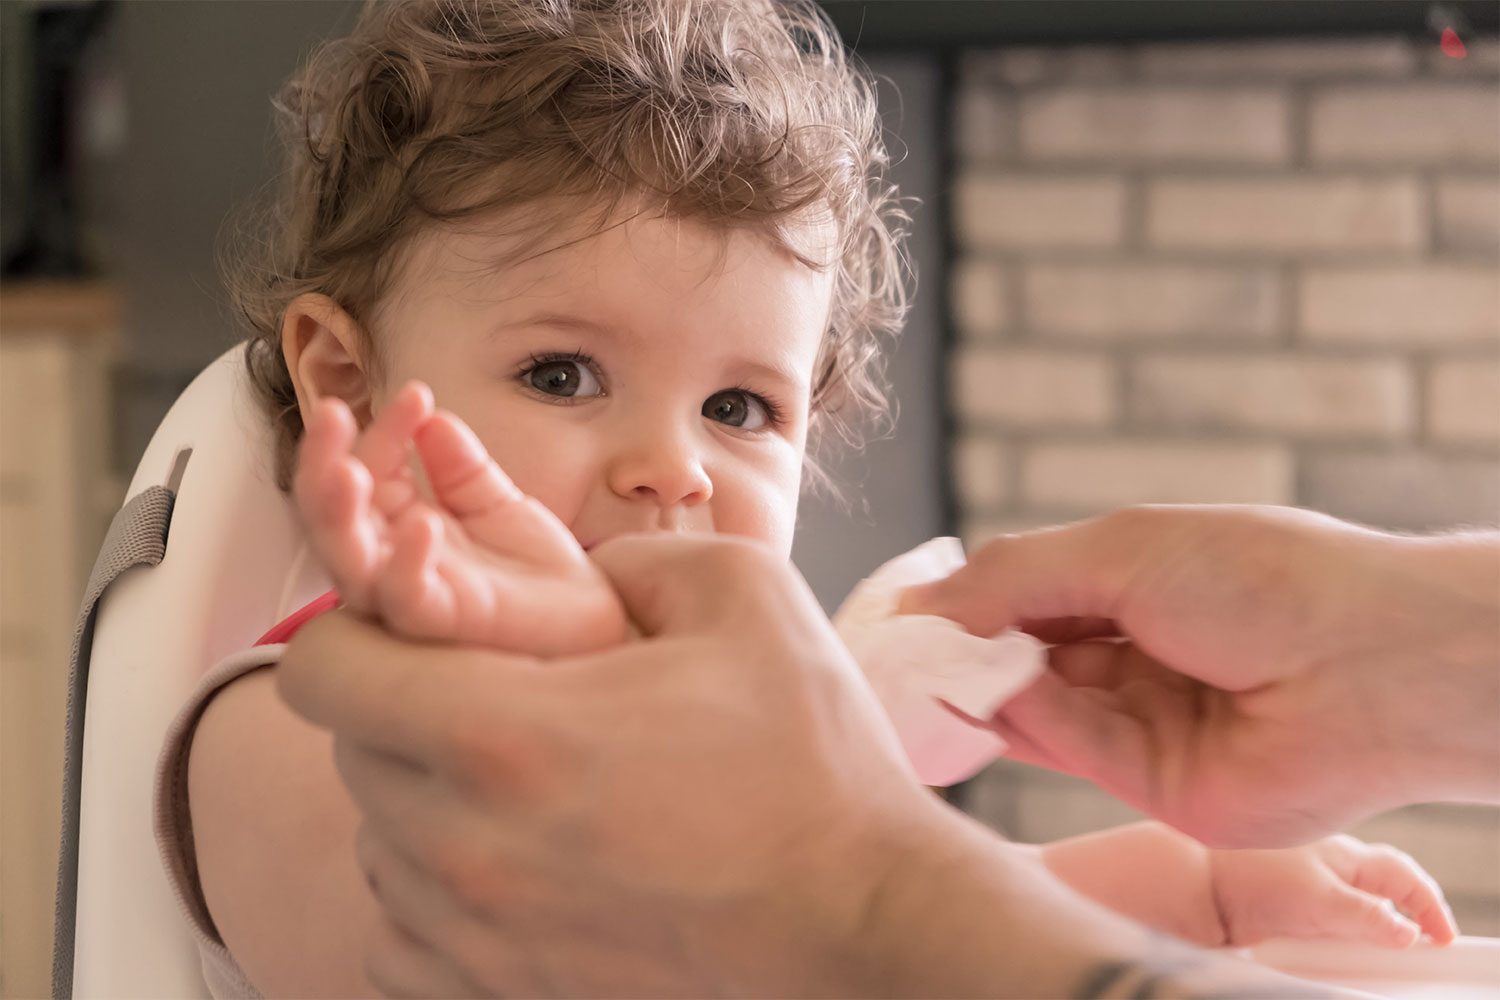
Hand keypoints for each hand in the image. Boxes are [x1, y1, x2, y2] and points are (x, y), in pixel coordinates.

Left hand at [277, 533, 1374, 998]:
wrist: (866, 919)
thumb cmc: (814, 763)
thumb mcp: (743, 593)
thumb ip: (626, 553)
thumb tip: (569, 576)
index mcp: (505, 734)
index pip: (322, 670)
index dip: (355, 628)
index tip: (413, 623)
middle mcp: (465, 850)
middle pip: (346, 754)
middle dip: (401, 705)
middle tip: (497, 691)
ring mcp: (478, 938)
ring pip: (374, 844)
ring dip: (423, 796)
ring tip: (527, 777)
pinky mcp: (503, 994)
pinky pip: (403, 934)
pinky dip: (438, 888)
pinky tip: (522, 858)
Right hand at [292, 382, 626, 654]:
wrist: (590, 620)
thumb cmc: (535, 569)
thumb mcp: (496, 501)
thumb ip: (461, 465)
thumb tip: (431, 415)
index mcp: (397, 526)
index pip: (365, 471)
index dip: (382, 431)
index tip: (416, 394)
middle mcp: (388, 562)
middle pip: (329, 516)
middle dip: (321, 462)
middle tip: (329, 412)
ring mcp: (408, 596)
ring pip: (347, 561)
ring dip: (338, 513)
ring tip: (348, 469)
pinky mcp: (441, 625)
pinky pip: (407, 600)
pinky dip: (407, 563)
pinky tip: (422, 525)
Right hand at [902, 505, 1499, 846]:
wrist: (1366, 666)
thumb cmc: (1261, 579)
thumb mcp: (1119, 549)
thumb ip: (1013, 576)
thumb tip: (922, 599)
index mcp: (1137, 585)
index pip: (1029, 598)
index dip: (968, 605)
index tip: (905, 613)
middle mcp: (1136, 655)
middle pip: (1025, 658)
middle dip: (964, 653)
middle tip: (900, 651)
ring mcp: (1143, 720)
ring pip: (1038, 707)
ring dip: (984, 689)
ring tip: (929, 671)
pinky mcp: (1151, 783)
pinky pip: (1069, 748)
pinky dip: (1025, 722)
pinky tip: (988, 697)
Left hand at [1209, 835, 1457, 947]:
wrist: (1191, 886)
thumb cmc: (1250, 877)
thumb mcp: (1318, 900)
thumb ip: (1365, 916)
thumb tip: (1407, 933)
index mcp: (1343, 855)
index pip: (1401, 876)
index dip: (1427, 906)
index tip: (1442, 939)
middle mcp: (1326, 867)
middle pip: (1381, 892)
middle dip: (1400, 918)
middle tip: (1414, 947)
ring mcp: (1305, 888)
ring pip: (1352, 913)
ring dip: (1364, 933)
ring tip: (1371, 954)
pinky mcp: (1285, 911)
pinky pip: (1323, 928)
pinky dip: (1334, 942)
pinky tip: (1328, 952)